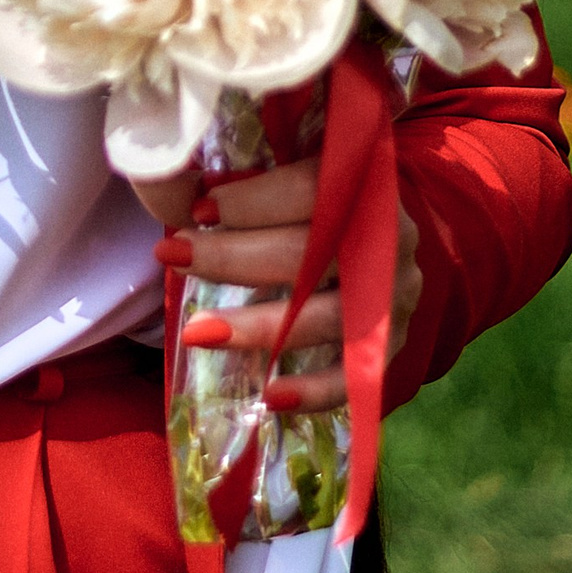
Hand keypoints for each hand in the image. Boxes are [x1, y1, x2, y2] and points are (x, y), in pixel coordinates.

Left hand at [137, 156, 421, 414]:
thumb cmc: (325, 202)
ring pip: (326, 317)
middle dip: (233, 257)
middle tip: (174, 257)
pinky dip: (315, 391)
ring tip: (197, 332)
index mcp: (368, 184)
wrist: (383, 247)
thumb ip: (256, 180)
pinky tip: (270, 397)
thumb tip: (184, 192)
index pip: (312, 189)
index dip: (254, 201)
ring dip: (258, 327)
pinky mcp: (392, 347)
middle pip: (310, 253)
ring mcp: (398, 298)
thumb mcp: (299, 175)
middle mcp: (390, 241)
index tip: (199, 210)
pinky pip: (356, 378)